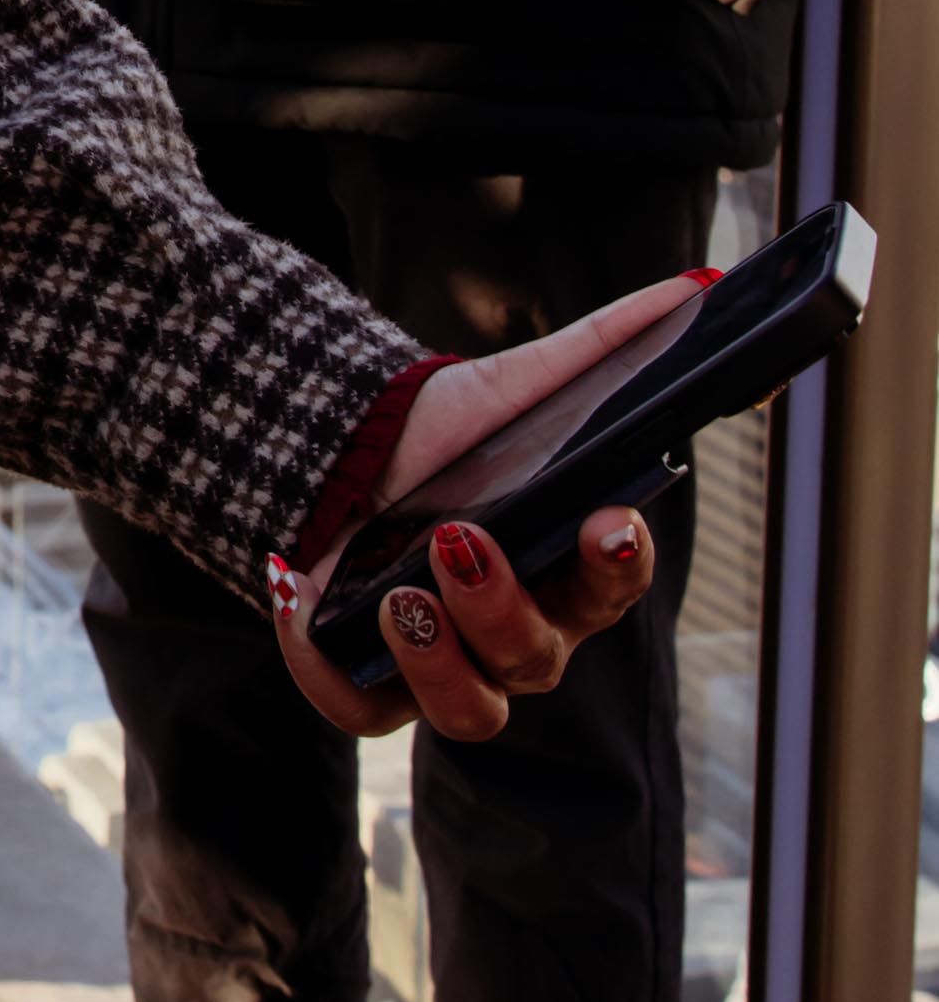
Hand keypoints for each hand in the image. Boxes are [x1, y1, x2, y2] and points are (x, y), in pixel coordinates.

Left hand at [274, 280, 692, 735]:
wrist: (341, 459)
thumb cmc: (450, 438)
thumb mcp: (516, 383)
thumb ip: (604, 344)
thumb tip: (695, 289)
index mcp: (568, 570)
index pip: (613, 582)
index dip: (618, 562)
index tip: (610, 522)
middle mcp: (519, 634)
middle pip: (535, 659)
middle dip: (502, 606)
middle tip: (459, 540)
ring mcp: (445, 667)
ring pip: (469, 712)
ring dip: (439, 660)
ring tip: (400, 593)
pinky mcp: (368, 681)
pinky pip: (361, 709)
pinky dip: (329, 667)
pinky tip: (307, 597)